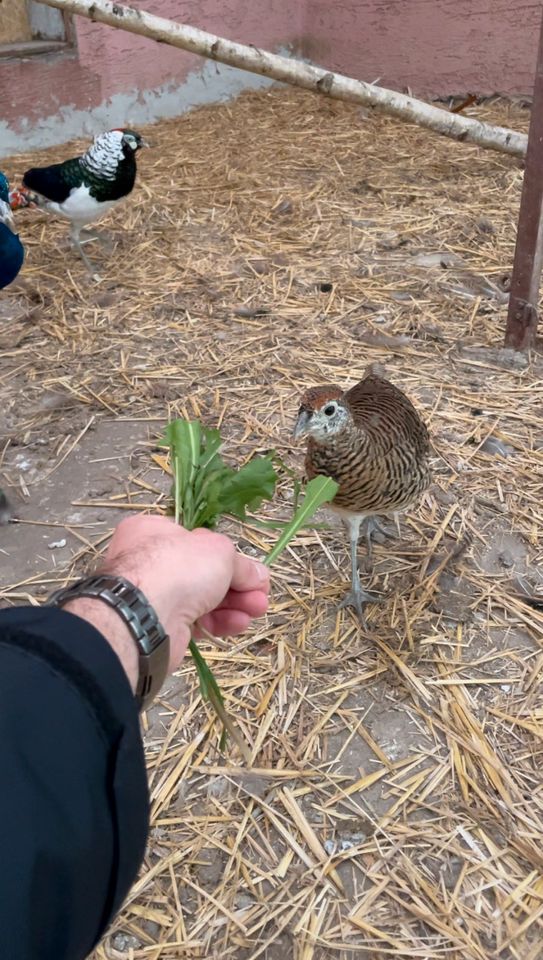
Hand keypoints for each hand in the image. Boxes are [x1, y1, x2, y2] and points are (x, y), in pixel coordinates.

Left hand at [100, 515, 269, 669]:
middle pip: (205, 573)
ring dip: (234, 605)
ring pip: (203, 599)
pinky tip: (239, 624)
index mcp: (154, 532)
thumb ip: (242, 565)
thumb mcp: (220, 552)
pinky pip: (196, 621)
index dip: (228, 556)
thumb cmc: (178, 568)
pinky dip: (219, 622)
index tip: (253, 571)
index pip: (197, 541)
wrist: (145, 616)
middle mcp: (150, 562)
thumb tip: (260, 576)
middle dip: (239, 585)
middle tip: (261, 596)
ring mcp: (155, 596)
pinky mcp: (162, 626)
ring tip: (257, 610)